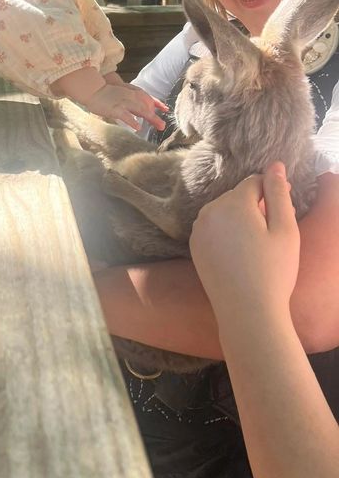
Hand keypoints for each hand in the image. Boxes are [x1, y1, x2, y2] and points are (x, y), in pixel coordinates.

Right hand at [85, 82, 166, 130]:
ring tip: (158, 126)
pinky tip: (138, 127)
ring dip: (151, 118)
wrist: (93, 89)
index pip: (148, 98)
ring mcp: (123, 102)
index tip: (165, 109)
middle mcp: (130, 96)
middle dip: (155, 116)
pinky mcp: (115, 109)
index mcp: (132, 92)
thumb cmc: (106, 92)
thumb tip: (138, 108)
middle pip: (146, 106)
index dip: (157, 104)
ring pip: (140, 110)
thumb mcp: (121, 92)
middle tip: (162, 125)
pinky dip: (133, 121)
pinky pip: (126, 116)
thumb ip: (130, 98)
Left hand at [189, 162, 299, 321]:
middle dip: (255, 206)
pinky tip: (239, 252)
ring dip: (239, 218)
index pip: (254, 183)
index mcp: (232, 203)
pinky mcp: (194, 246)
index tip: (283, 209)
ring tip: (257, 244)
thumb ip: (278, 193)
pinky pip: (213, 228)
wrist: (247, 312)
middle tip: (272, 231)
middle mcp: (209, 211)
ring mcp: (198, 229)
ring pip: (223, 212)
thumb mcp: (285, 229)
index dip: (272, 192)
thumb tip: (275, 165)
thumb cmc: (272, 271)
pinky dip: (225, 233)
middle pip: (237, 197)